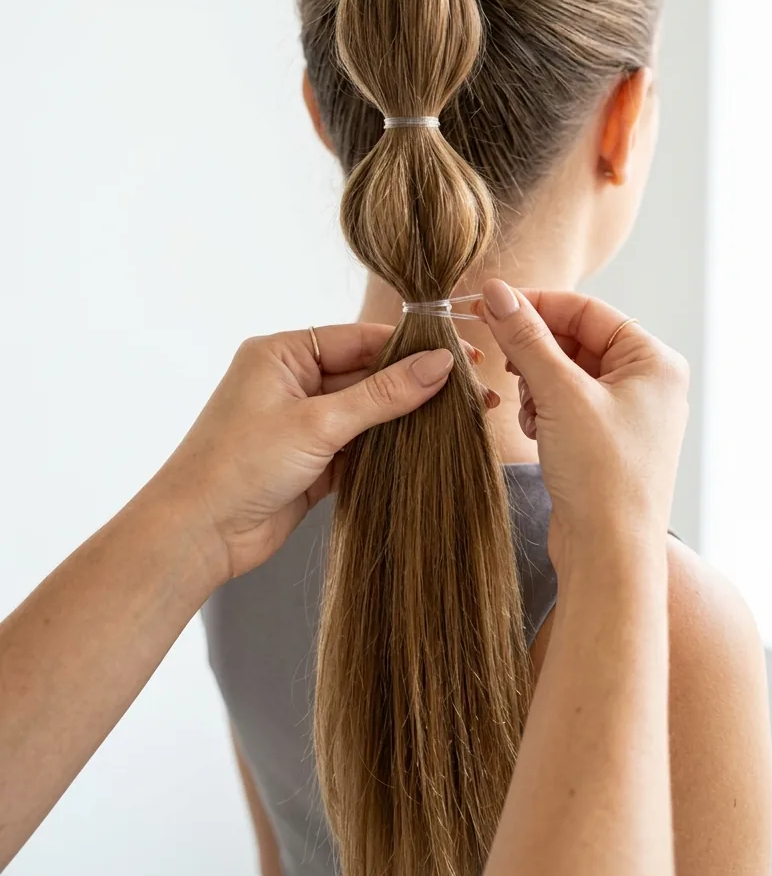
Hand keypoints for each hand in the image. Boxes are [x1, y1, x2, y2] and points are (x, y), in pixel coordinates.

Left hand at [154, 324, 460, 581]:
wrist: (196, 536)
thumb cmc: (240, 465)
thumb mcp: (317, 423)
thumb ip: (382, 394)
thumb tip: (439, 364)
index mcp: (282, 354)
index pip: (359, 338)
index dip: (410, 346)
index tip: (460, 354)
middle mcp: (293, 382)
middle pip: (367, 374)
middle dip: (415, 384)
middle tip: (471, 389)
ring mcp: (303, 424)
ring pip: (368, 413)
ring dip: (407, 419)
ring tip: (461, 418)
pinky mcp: (312, 463)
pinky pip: (361, 447)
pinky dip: (390, 449)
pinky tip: (430, 449)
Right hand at [478, 280, 689, 561]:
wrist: (609, 555)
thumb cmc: (602, 476)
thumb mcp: (559, 395)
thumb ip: (526, 338)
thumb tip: (497, 292)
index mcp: (653, 361)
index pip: (586, 310)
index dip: (536, 305)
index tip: (490, 305)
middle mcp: (648, 383)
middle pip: (576, 340)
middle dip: (536, 353)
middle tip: (503, 361)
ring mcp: (629, 413)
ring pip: (566, 372)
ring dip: (537, 384)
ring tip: (530, 411)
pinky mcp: (607, 441)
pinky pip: (567, 403)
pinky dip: (544, 409)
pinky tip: (536, 431)